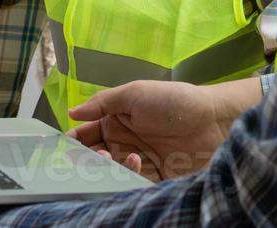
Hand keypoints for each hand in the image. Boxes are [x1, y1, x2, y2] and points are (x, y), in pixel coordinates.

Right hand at [66, 77, 260, 181]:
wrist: (215, 121)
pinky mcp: (154, 179)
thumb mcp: (136, 93)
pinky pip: (131, 184)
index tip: (61, 148)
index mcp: (117, 120)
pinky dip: (127, 177)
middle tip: (88, 156)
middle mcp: (124, 142)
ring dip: (107, 167)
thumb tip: (72, 111)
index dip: (73, 141)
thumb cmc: (176, 101)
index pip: (86, 134)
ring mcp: (139, 162)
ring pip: (110, 172)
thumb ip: (104, 102)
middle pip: (94, 158)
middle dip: (85, 160)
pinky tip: (136, 162)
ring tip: (113, 156)